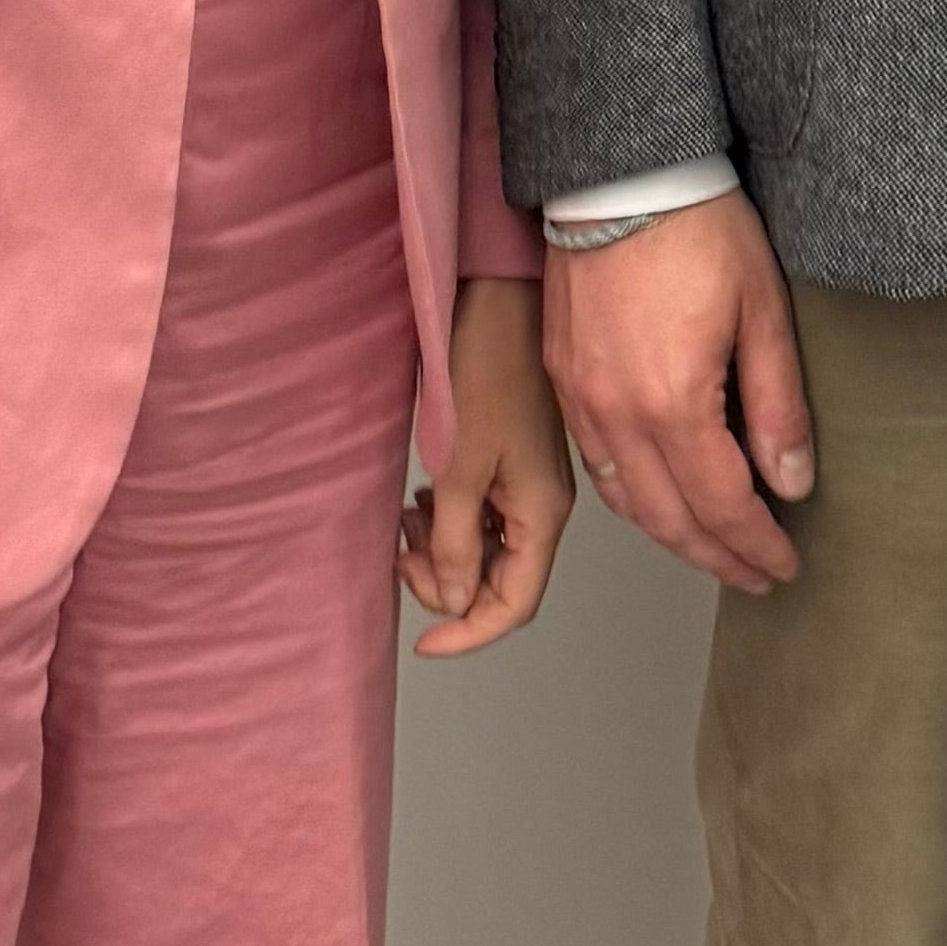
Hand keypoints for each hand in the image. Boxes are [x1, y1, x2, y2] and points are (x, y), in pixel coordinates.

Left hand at [401, 275, 571, 656]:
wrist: (499, 303)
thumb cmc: (485, 372)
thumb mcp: (461, 467)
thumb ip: (458, 543)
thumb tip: (453, 598)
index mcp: (543, 513)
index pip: (513, 605)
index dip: (468, 633)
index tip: (421, 642)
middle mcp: (543, 505)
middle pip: (499, 580)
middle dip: (447, 581)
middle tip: (403, 553)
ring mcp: (529, 482)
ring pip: (487, 548)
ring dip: (444, 548)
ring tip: (410, 516)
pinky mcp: (513, 460)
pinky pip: (483, 514)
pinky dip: (450, 519)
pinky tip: (425, 495)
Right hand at [541, 191, 813, 595]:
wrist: (621, 172)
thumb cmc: (700, 228)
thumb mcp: (763, 310)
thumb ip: (778, 405)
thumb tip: (793, 483)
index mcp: (672, 403)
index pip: (721, 505)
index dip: (756, 546)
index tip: (784, 568)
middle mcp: (615, 415)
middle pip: (668, 519)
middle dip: (716, 558)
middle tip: (756, 578)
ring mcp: (578, 399)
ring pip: (625, 499)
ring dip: (672, 535)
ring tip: (714, 549)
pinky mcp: (561, 376)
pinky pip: (595, 462)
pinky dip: (631, 495)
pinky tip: (658, 496)